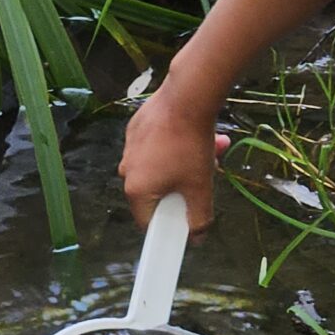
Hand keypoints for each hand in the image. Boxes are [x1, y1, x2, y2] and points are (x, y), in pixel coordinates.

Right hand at [120, 86, 230, 231]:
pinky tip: (192, 134)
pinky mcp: (136, 129)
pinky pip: (155, 146)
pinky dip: (172, 145)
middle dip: (182, 187)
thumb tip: (197, 236)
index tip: (188, 213)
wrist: (186, 98)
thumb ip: (199, 217)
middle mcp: (126, 170)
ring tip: (209, 149)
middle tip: (204, 176)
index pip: (149, 220)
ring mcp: (129, 148)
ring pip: (158, 167)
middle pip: (155, 191)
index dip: (170, 221)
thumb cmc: (190, 146)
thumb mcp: (200, 187)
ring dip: (182, 165)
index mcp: (136, 190)